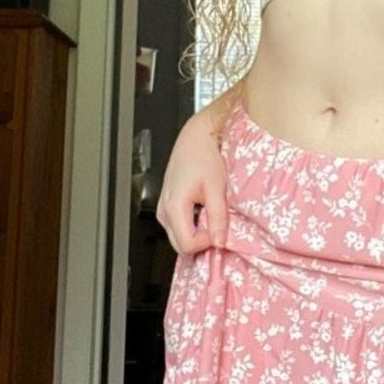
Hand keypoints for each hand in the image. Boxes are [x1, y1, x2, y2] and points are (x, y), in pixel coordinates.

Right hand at [156, 109, 229, 256]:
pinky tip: (204, 214)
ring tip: (212, 218)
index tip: (220, 232)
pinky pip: (178, 226)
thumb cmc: (204, 156)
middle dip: (201, 242)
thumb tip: (220, 241)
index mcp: (174, 206)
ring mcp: (163, 208)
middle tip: (218, 228)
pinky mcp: (167, 204)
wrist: (196, 137)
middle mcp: (164, 210)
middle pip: (180, 246)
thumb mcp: (216, 187)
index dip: (206, 244)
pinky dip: (192, 226)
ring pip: (178, 237)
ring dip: (196, 235)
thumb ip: (218, 217)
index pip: (187, 245)